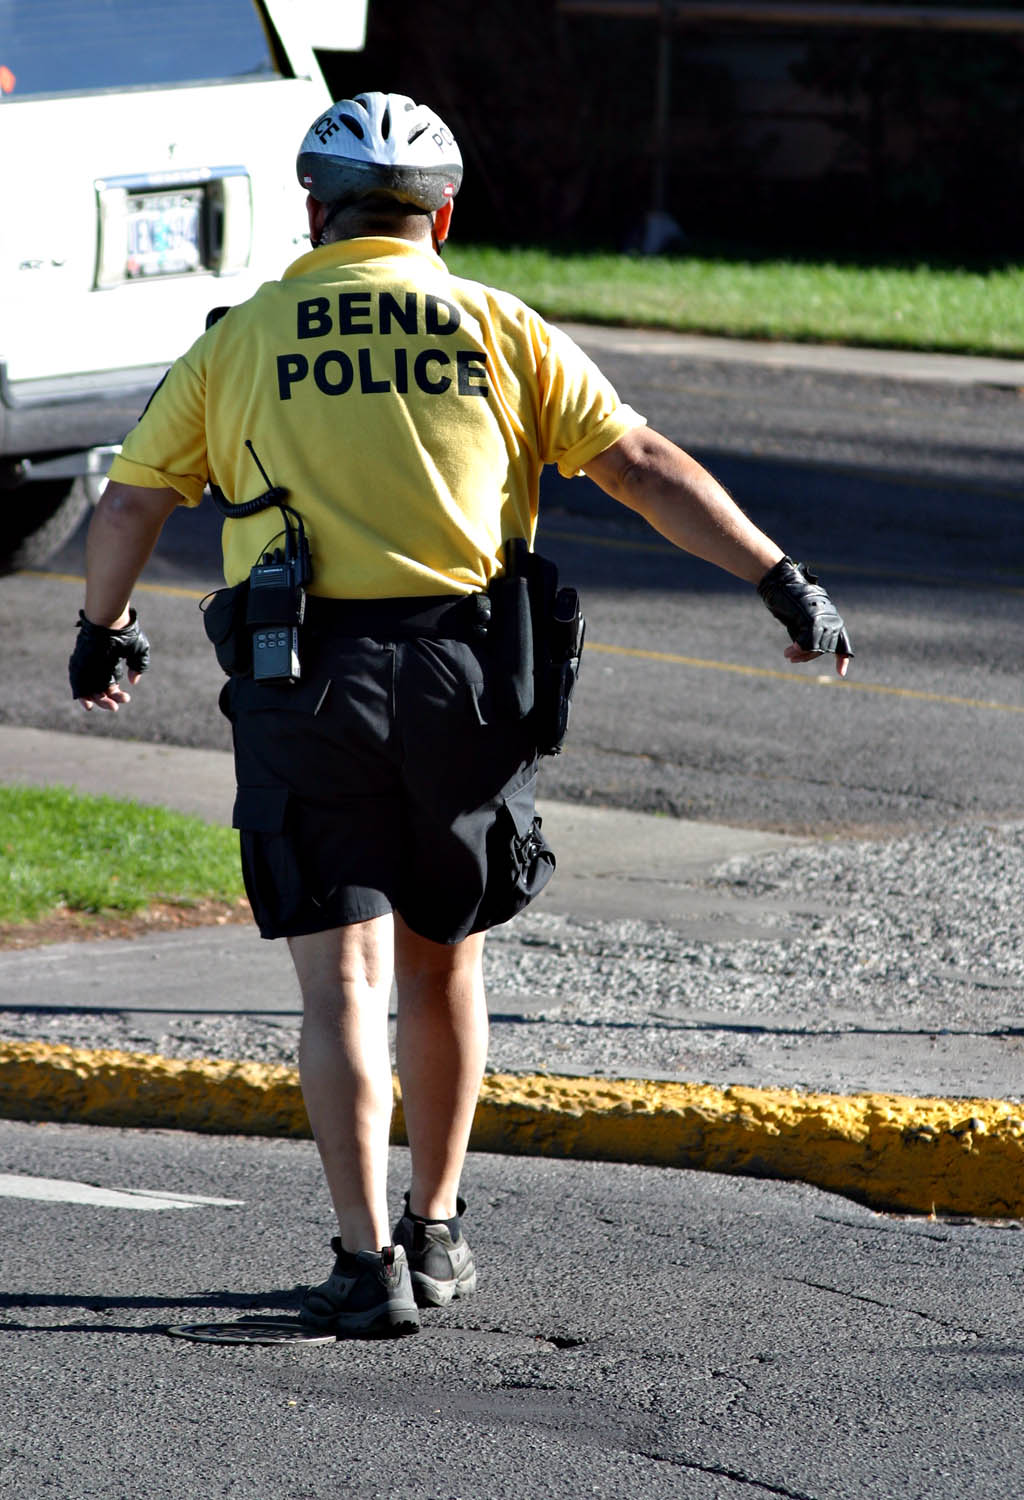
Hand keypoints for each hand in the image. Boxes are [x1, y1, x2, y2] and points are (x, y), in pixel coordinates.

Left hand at [69, 609, 150, 710]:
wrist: (109, 621)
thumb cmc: (125, 633)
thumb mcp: (139, 651)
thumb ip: (139, 666)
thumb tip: (133, 681)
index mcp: (109, 664)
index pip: (110, 686)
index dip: (117, 695)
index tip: (126, 698)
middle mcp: (96, 666)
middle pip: (98, 690)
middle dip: (107, 701)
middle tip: (115, 707)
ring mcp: (87, 666)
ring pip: (88, 690)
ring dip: (96, 701)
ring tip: (109, 706)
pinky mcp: (79, 664)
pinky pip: (77, 684)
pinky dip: (81, 695)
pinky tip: (88, 706)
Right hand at [758, 558, 852, 677]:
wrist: (780, 583)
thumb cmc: (787, 600)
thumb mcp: (801, 618)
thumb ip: (809, 632)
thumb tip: (810, 651)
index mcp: (831, 617)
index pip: (842, 641)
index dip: (841, 658)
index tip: (840, 674)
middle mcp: (831, 618)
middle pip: (825, 648)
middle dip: (809, 656)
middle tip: (792, 658)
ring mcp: (822, 618)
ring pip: (817, 646)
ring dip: (802, 654)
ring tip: (788, 655)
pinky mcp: (812, 618)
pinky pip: (808, 642)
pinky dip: (798, 649)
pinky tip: (789, 651)